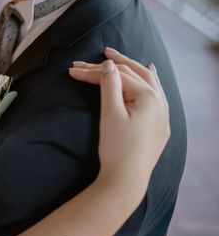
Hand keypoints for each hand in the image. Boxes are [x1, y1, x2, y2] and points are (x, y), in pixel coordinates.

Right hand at [69, 48, 169, 195]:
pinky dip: (149, 80)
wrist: (126, 180)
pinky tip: (150, 73)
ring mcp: (162, 113)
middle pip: (133, 74)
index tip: (72, 71)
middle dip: (112, 65)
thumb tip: (108, 65)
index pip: (117, 76)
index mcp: (149, 97)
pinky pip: (156, 93)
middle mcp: (160, 102)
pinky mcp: (160, 124)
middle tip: (95, 55)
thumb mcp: (110, 113)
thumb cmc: (116, 148)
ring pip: (148, 81)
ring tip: (118, 57)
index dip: (93, 71)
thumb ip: (110, 85)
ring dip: (131, 68)